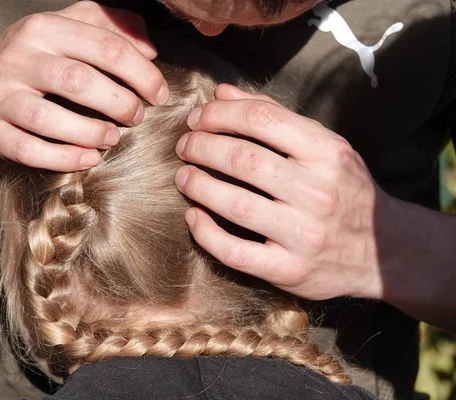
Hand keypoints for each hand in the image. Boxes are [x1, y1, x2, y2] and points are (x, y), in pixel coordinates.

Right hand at [0, 1, 167, 170]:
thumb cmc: (32, 58)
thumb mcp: (66, 28)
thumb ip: (109, 27)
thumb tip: (150, 48)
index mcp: (44, 28)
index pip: (104, 46)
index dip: (141, 73)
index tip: (159, 94)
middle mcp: (17, 58)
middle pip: (79, 81)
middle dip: (119, 103)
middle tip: (137, 117)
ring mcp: (0, 97)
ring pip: (50, 119)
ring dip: (92, 133)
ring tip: (113, 138)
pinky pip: (30, 150)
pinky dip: (65, 158)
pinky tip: (89, 158)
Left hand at [174, 83, 387, 300]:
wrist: (384, 254)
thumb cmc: (345, 191)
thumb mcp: (324, 147)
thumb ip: (274, 117)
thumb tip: (222, 93)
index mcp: (327, 153)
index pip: (261, 119)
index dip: (220, 114)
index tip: (198, 118)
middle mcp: (318, 191)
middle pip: (242, 159)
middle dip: (201, 147)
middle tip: (184, 147)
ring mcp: (304, 234)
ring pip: (234, 204)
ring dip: (197, 185)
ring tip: (183, 177)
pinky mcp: (290, 270)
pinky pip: (235, 251)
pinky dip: (205, 233)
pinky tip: (193, 216)